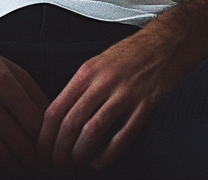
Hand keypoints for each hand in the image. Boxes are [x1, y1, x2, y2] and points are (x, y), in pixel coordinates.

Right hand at [0, 29, 50, 177]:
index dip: (52, 136)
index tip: (62, 144)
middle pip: (24, 138)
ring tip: (39, 169)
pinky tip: (17, 166)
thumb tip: (51, 116)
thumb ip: (31, 90)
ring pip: (7, 149)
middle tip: (55, 165)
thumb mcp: (8, 64)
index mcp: (4, 79)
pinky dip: (7, 162)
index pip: (36, 117)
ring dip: (26, 164)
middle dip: (42, 157)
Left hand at [37, 30, 182, 173]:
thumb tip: (59, 118)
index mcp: (87, 72)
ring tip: (76, 165)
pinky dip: (107, 155)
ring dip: (79, 155)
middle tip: (56, 165)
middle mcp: (103, 82)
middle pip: (70, 124)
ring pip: (92, 131)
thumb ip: (80, 87)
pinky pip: (122, 136)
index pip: (55, 110)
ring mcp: (125, 94)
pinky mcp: (145, 105)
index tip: (41, 151)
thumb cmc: (129, 54)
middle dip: (59, 151)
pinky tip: (100, 163)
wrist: (165, 42)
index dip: (44, 136)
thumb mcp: (97, 63)